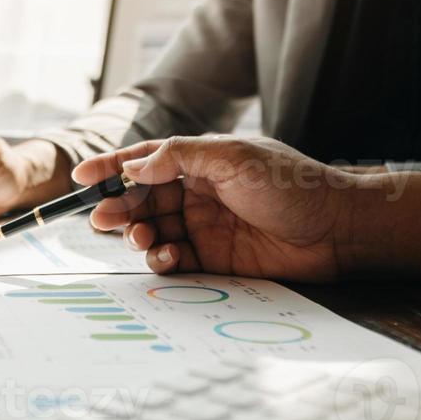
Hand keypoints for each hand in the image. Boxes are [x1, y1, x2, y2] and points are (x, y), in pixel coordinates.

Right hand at [73, 136, 420, 281]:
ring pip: (152, 231)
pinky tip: (168, 258)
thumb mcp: (234, 158)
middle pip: (141, 199)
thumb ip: (180, 157)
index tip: (81, 179)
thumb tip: (134, 165)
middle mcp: (197, 192)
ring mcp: (204, 227)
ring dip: (138, 236)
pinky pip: (174, 262)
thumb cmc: (293, 185)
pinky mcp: (214, 260)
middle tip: (102, 220)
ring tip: (144, 241)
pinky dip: (162, 261)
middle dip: (117, 208)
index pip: (144, 161)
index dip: (111, 169)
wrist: (340, 231)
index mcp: (200, 161)